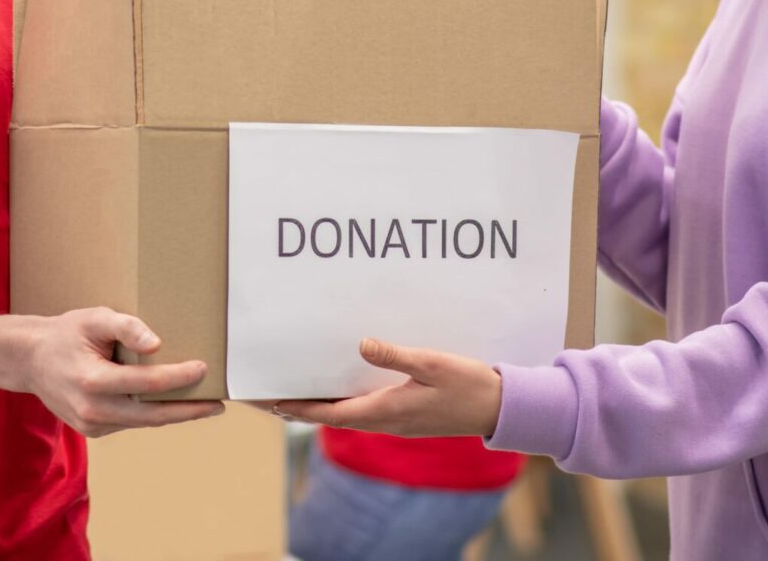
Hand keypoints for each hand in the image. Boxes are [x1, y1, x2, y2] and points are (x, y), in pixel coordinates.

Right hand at [24, 307, 225, 437]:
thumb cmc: (66, 334)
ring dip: (174, 414)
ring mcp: (92, 425)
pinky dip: (152, 413)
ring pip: (143, 422)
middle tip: (218, 405)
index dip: (179, 378)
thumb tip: (157, 344)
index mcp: (92, 380)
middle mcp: (92, 409)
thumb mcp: (93, 318)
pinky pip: (131, 422)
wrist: (31, 360)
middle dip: (189, 411)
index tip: (203, 369)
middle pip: (152, 415)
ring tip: (203, 404)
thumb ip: (126, 327)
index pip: (147, 384)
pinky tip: (170, 404)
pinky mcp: (93, 430)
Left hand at [266, 338, 503, 438]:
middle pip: (331, 418)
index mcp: (387, 410)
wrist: (498, 408)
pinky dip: (341, 405)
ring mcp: (395, 423)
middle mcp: (386, 421)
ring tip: (293, 394)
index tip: (273, 402)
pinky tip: (336, 391)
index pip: (331, 414)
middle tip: (268, 398)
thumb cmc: (467, 384)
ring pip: (346, 416)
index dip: (300, 409)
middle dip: (300, 409)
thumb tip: (362, 344)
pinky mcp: (404, 418)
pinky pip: (362, 413)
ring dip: (319, 407)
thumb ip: (395, 356)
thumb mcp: (432, 363)